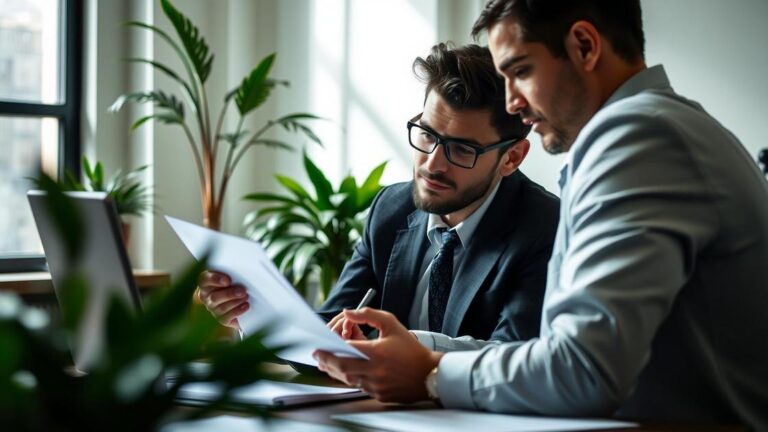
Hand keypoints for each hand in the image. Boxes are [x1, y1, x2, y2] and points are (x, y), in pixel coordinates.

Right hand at [197, 270, 248, 328]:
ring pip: (222, 308)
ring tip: (246, 296)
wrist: (238, 296)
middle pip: (214, 297)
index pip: (204, 280)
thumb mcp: (230, 274)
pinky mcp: (221, 318)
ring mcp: (213, 309)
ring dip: (235, 302)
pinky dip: (237, 311)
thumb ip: (230, 272)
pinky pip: (227, 317)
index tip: (227, 280)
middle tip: (242, 291)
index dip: (215, 280)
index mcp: (205, 283)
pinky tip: (246, 305)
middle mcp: (206, 297)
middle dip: (229, 294)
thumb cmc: (233, 280)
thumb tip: (241, 272)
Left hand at [314, 308, 443, 402]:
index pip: (346, 352)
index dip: (329, 350)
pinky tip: (347, 372)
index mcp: (377, 353)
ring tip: (328, 363)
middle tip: (318, 357)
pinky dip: (351, 379)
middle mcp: (375, 371)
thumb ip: (368, 315)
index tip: (319, 348)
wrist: (429, 373)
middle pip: (342, 368)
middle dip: (327, 362)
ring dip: (337, 372)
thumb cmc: (410, 348)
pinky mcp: (379, 395)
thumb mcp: (391, 324)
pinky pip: (359, 387)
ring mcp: (377, 385)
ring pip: (348, 380)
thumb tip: (348, 312)